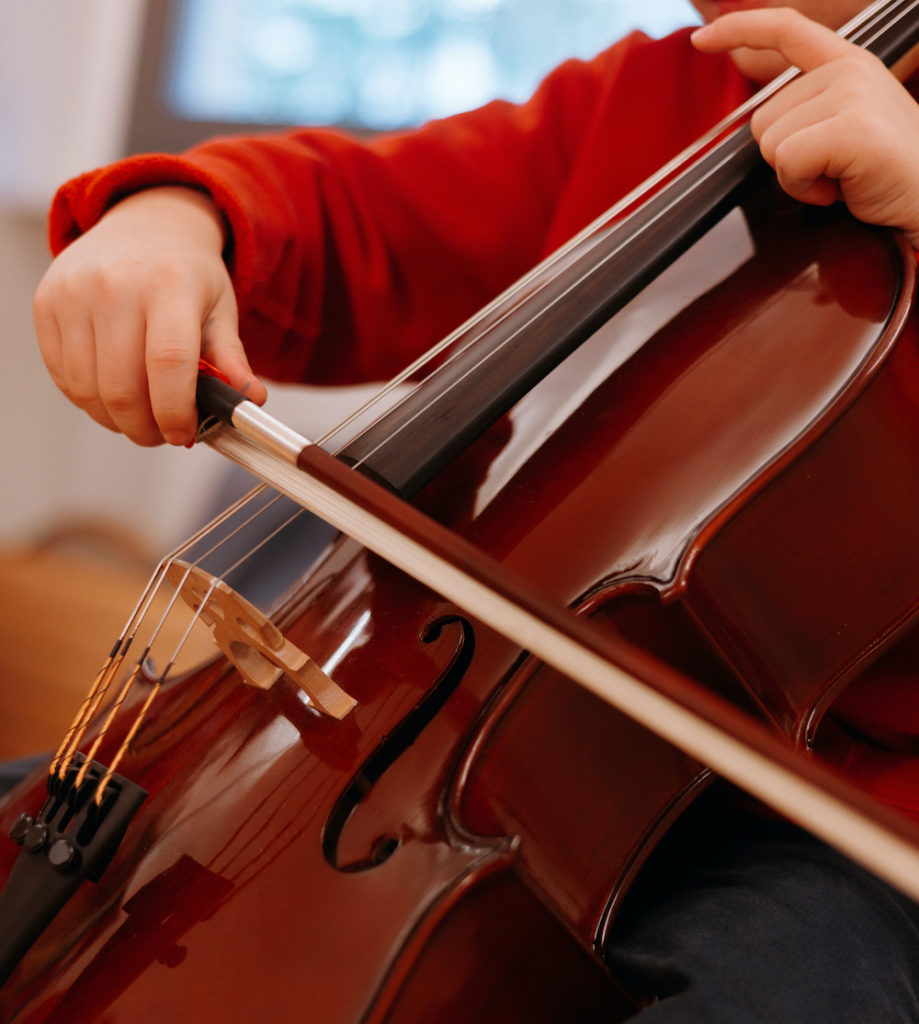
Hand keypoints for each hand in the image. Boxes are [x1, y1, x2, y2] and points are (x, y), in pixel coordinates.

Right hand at [33, 186, 266, 445]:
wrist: (145, 224)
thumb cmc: (187, 275)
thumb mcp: (221, 309)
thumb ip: (232, 359)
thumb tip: (250, 401)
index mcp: (169, 284)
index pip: (168, 363)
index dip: (175, 412)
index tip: (184, 435)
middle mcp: (115, 285)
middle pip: (123, 387)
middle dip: (146, 428)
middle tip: (163, 434)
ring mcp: (74, 294)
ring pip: (89, 389)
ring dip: (116, 420)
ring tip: (140, 419)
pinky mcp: (47, 305)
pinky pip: (64, 376)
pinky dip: (89, 401)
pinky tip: (113, 396)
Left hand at [692, 8, 918, 247]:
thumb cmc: (886, 176)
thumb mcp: (844, 129)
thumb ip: (807, 113)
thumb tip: (762, 124)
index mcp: (848, 64)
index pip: (786, 30)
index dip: (739, 29)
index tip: (702, 39)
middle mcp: (850, 69)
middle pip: (762, 119)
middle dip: (785, 157)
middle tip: (833, 168)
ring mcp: (852, 94)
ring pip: (770, 143)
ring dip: (796, 176)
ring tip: (841, 177)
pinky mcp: (850, 127)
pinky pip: (786, 163)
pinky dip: (804, 188)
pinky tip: (840, 188)